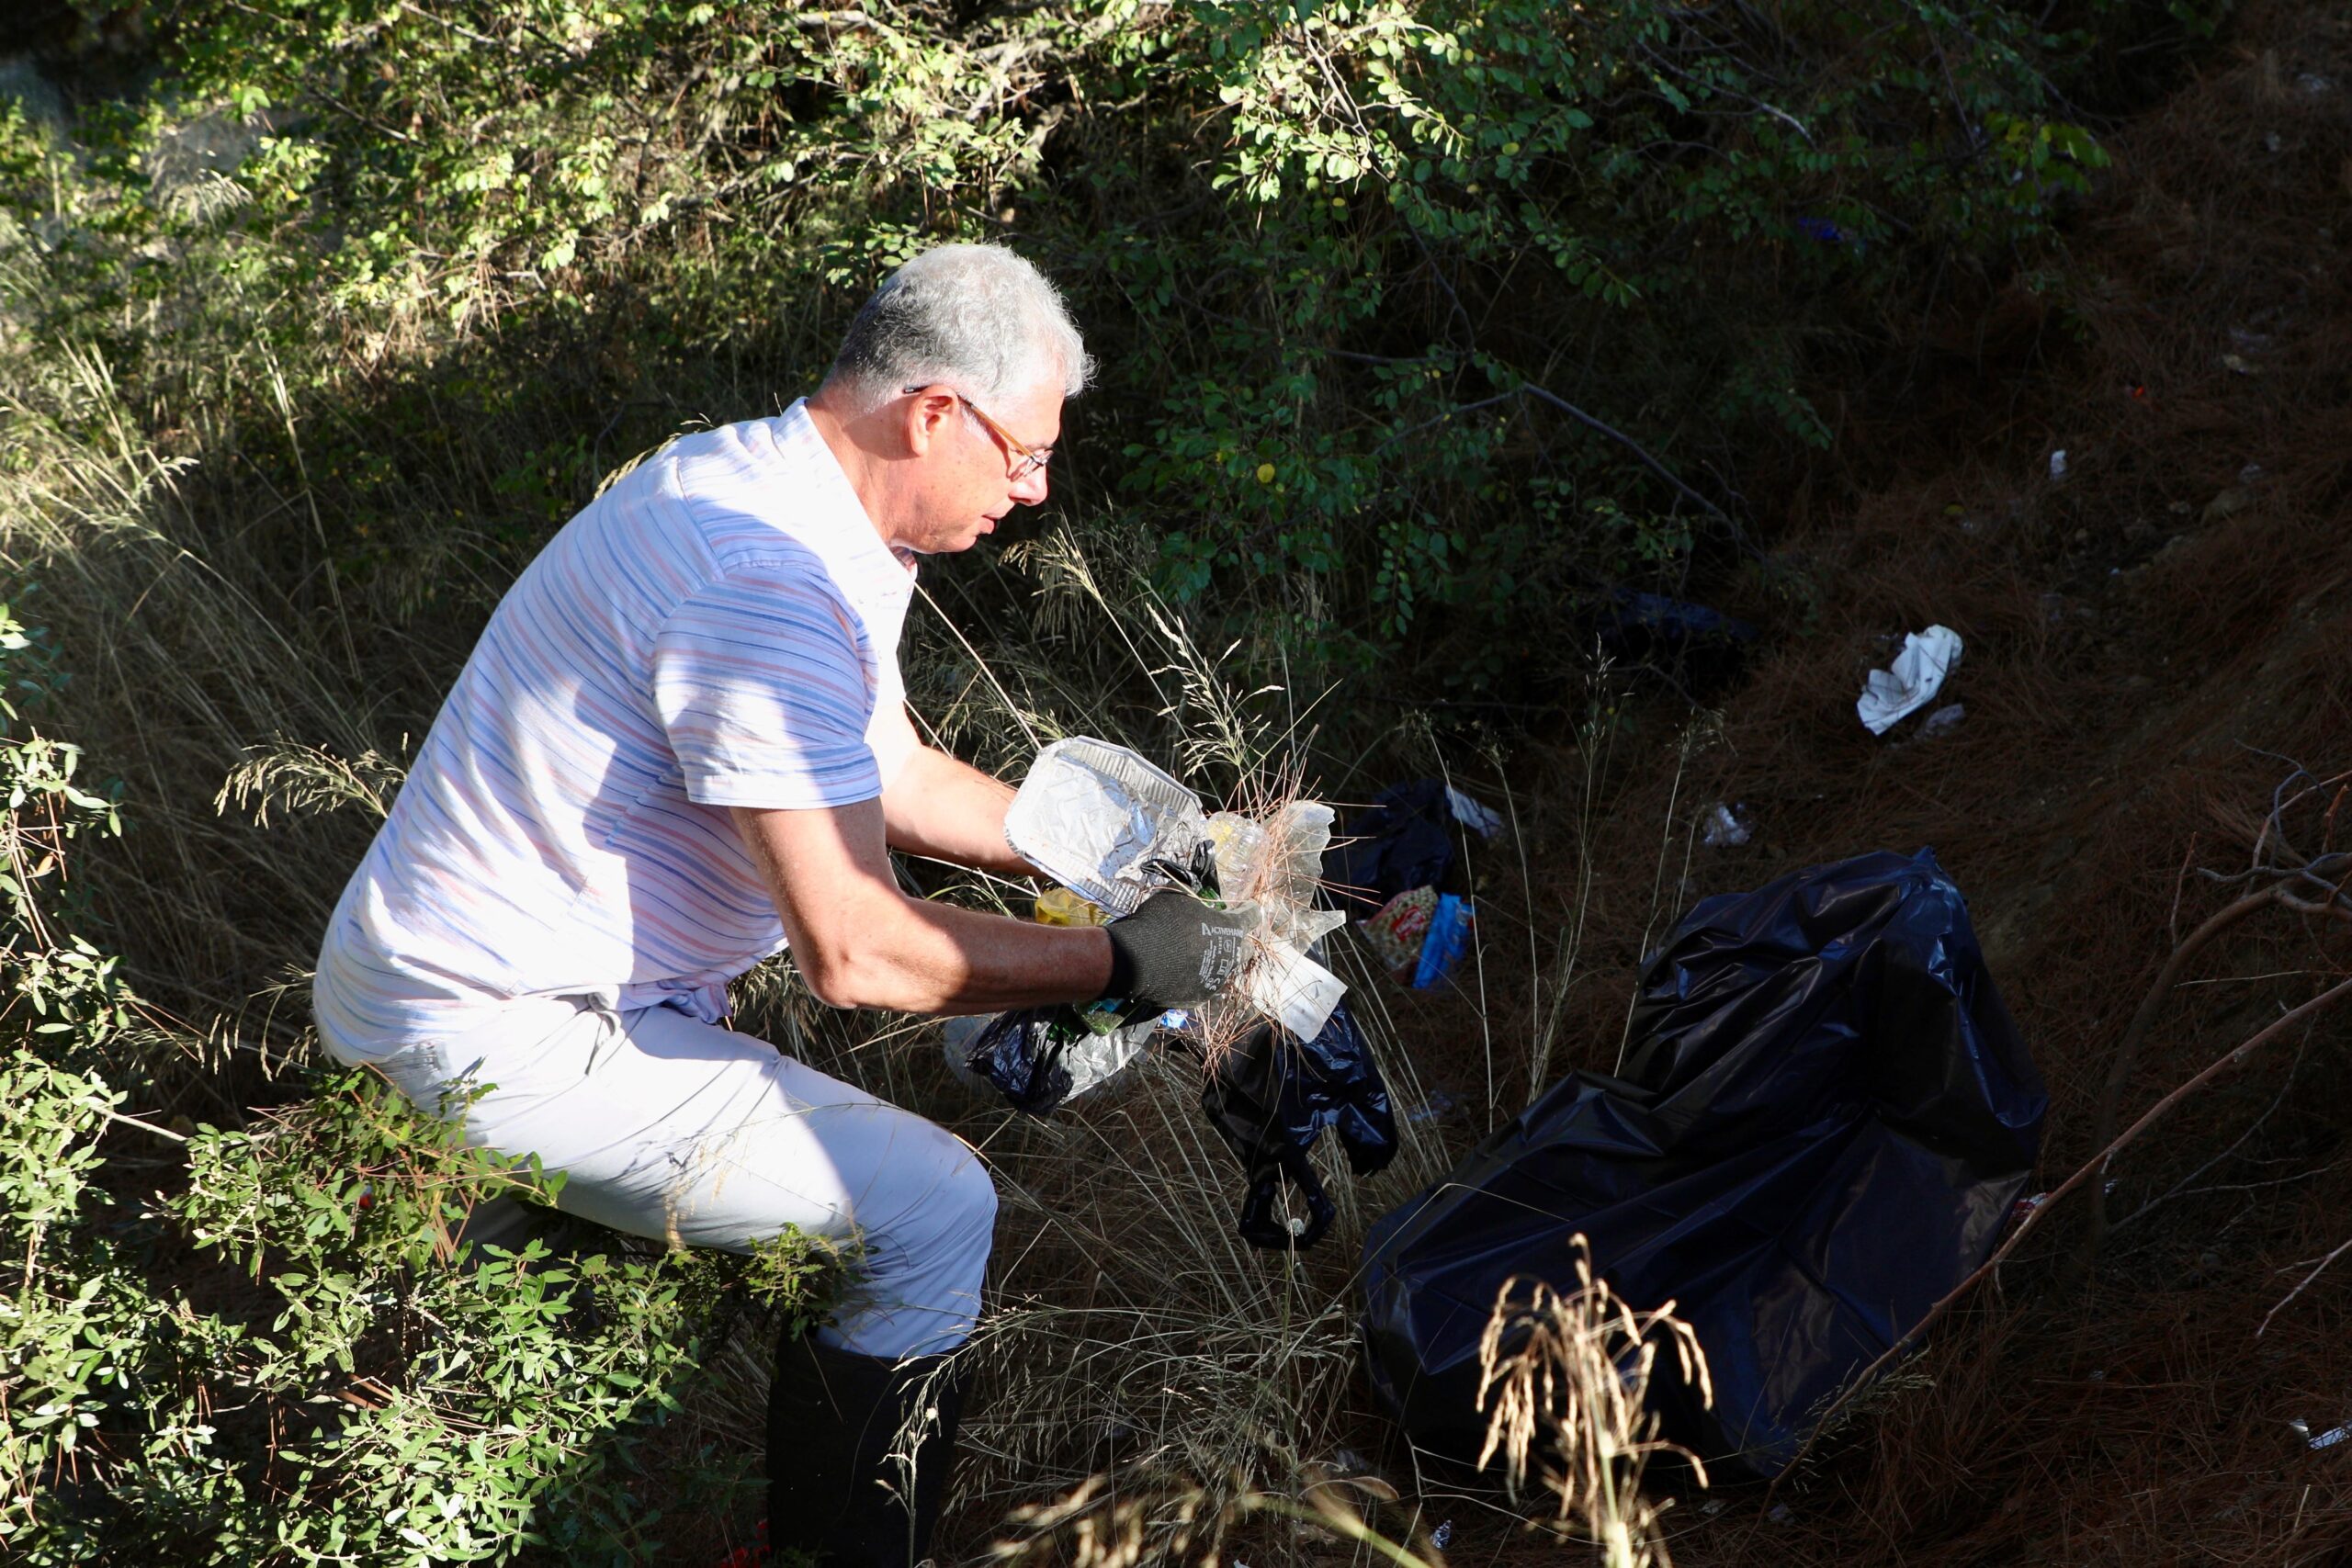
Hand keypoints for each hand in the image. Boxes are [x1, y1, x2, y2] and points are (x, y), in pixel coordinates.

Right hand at [1102, 890, 1250, 1010]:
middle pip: (1246, 949)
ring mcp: (1217, 979)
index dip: (1249, 910)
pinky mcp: (1201, 997)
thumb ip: (1193, 902)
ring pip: (1225, 970)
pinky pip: (1205, 986)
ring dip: (1218, 963)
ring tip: (1201, 958)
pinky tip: (1187, 975)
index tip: (1248, 908)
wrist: (1138, 960)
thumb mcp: (1178, 899)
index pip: (1251, 916)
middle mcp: (1230, 956)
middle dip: (1239, 942)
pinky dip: (1199, 979)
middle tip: (1225, 937)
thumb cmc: (1161, 922)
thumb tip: (1193, 898)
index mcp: (1230, 928)